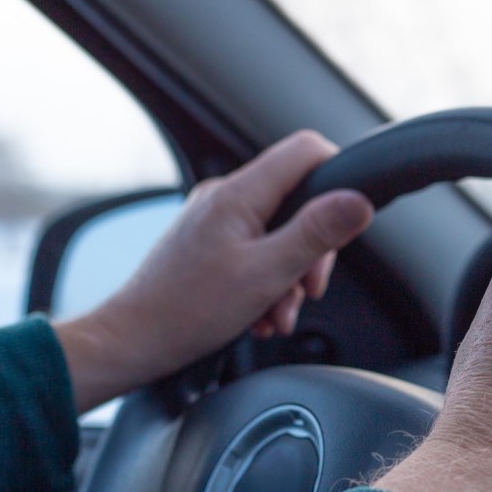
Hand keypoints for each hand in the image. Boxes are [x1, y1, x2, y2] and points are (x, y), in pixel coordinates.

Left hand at [56, 130, 373, 412]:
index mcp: (238, 193)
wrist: (132, 341)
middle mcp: (223, 195)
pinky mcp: (207, 241)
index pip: (306, 150)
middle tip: (308, 289)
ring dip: (289, 274)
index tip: (346, 221)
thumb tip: (358, 201)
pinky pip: (255, 248)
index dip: (338, 176)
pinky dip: (267, 280)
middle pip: (297, 198)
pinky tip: (260, 312)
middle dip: (312, 249)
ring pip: (278, 230)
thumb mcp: (268, 274)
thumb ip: (316, 233)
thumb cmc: (188, 312)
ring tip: (277, 313)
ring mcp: (213, 218)